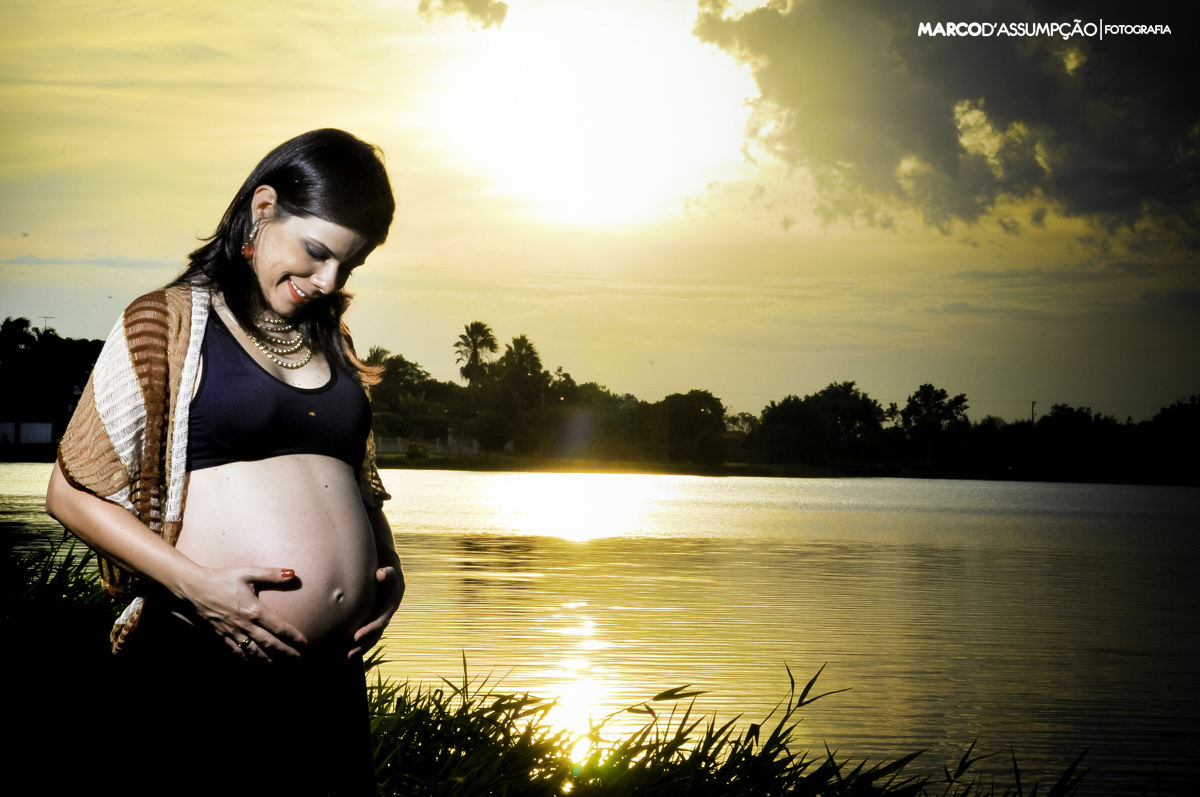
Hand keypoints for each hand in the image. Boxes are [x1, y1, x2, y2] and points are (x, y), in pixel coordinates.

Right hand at [180, 565, 308, 661]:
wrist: (193, 588)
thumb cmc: (222, 579)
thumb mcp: (248, 572)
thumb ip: (271, 574)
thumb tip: (293, 573)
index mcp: (254, 610)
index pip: (279, 627)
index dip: (293, 637)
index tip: (304, 643)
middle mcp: (245, 625)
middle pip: (269, 644)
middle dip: (284, 653)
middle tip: (297, 659)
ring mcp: (232, 633)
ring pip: (252, 652)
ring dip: (266, 662)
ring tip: (278, 669)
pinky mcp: (220, 637)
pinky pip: (235, 653)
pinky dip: (245, 661)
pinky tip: (251, 666)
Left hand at [348, 561, 404, 659]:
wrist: (388, 574)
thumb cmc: (386, 571)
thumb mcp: (390, 571)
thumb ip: (387, 573)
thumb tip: (380, 574)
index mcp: (390, 606)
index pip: (379, 621)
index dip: (369, 629)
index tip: (355, 637)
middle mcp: (385, 615)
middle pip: (375, 635)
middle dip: (363, 645)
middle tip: (348, 654)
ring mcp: (379, 619)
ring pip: (371, 638)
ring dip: (360, 648)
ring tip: (346, 658)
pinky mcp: (372, 620)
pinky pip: (367, 634)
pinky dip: (358, 643)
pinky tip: (345, 650)